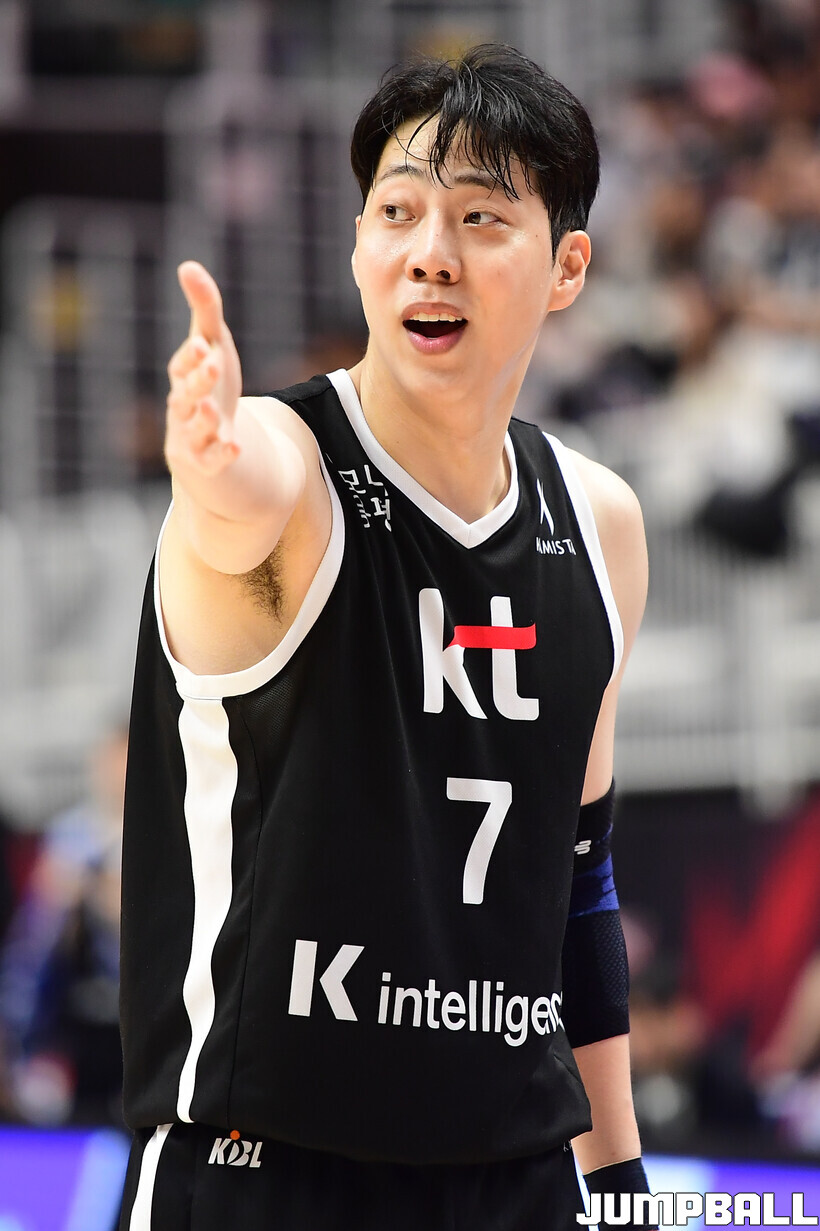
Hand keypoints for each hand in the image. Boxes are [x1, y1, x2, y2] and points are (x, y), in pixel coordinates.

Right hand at [165, 261, 243, 478]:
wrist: (211, 436)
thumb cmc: (211, 382)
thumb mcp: (214, 344)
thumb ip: (205, 309)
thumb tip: (188, 266)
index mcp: (183, 375)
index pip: (184, 364)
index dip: (192, 355)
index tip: (203, 343)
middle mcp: (182, 405)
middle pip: (186, 393)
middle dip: (198, 380)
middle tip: (213, 363)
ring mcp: (191, 435)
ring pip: (193, 427)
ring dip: (201, 419)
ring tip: (211, 409)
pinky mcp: (205, 461)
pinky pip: (211, 459)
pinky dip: (220, 454)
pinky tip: (235, 446)